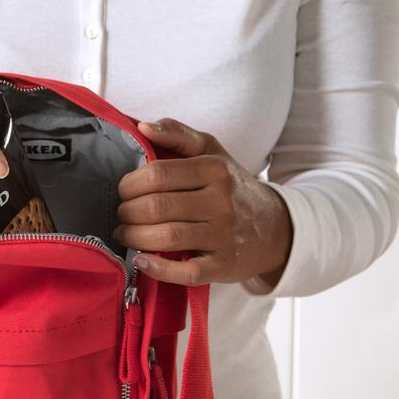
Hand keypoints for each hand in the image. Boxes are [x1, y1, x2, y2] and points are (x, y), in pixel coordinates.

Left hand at [114, 118, 292, 287]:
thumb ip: (178, 135)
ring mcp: (223, 235)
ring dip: (135, 238)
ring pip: (167, 237)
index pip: (157, 174)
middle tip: (122, 215)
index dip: (130, 185)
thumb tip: (143, 126)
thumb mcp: (213, 153)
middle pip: (157, 207)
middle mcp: (220, 202)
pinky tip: (142, 261)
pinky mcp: (223, 265)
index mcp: (214, 170)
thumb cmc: (233, 188)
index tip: (124, 191)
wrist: (275, 229)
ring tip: (126, 235)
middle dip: (127, 213)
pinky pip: (187, 272)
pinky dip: (158, 269)